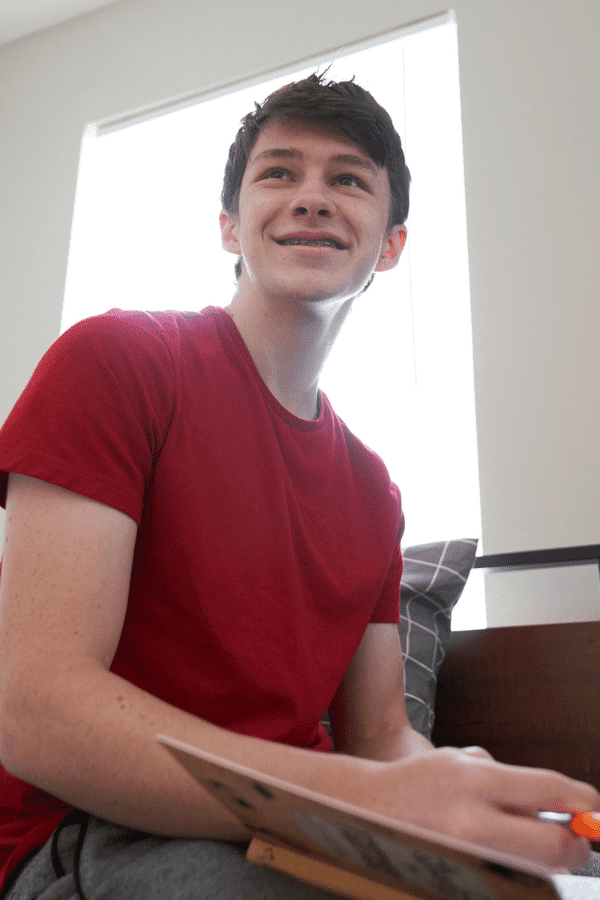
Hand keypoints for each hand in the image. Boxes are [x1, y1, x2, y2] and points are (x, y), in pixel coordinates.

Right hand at [358, 747, 599, 869]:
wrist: (370, 809)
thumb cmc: (422, 782)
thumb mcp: (464, 761)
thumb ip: (512, 779)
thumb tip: (569, 803)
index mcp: (475, 781)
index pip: (549, 790)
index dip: (583, 801)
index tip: (593, 806)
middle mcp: (473, 821)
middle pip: (553, 846)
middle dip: (575, 846)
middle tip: (575, 841)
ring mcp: (467, 856)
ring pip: (535, 869)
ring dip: (542, 858)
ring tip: (521, 843)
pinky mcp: (463, 878)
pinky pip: (510, 878)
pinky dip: (516, 869)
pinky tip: (498, 855)